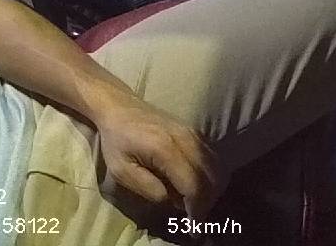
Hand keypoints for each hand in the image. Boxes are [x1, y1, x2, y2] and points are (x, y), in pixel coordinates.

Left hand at [92, 92, 222, 217]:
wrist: (121, 108)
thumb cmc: (117, 141)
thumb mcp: (122, 171)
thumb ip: (149, 189)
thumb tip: (173, 202)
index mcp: (167, 150)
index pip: (194, 185)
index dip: (196, 209)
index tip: (193, 227)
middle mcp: (187, 141)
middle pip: (211, 178)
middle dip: (206, 203)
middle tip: (195, 219)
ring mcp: (195, 135)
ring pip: (217, 168)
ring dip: (211, 191)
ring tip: (196, 205)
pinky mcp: (196, 133)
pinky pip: (214, 158)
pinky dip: (211, 177)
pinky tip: (196, 187)